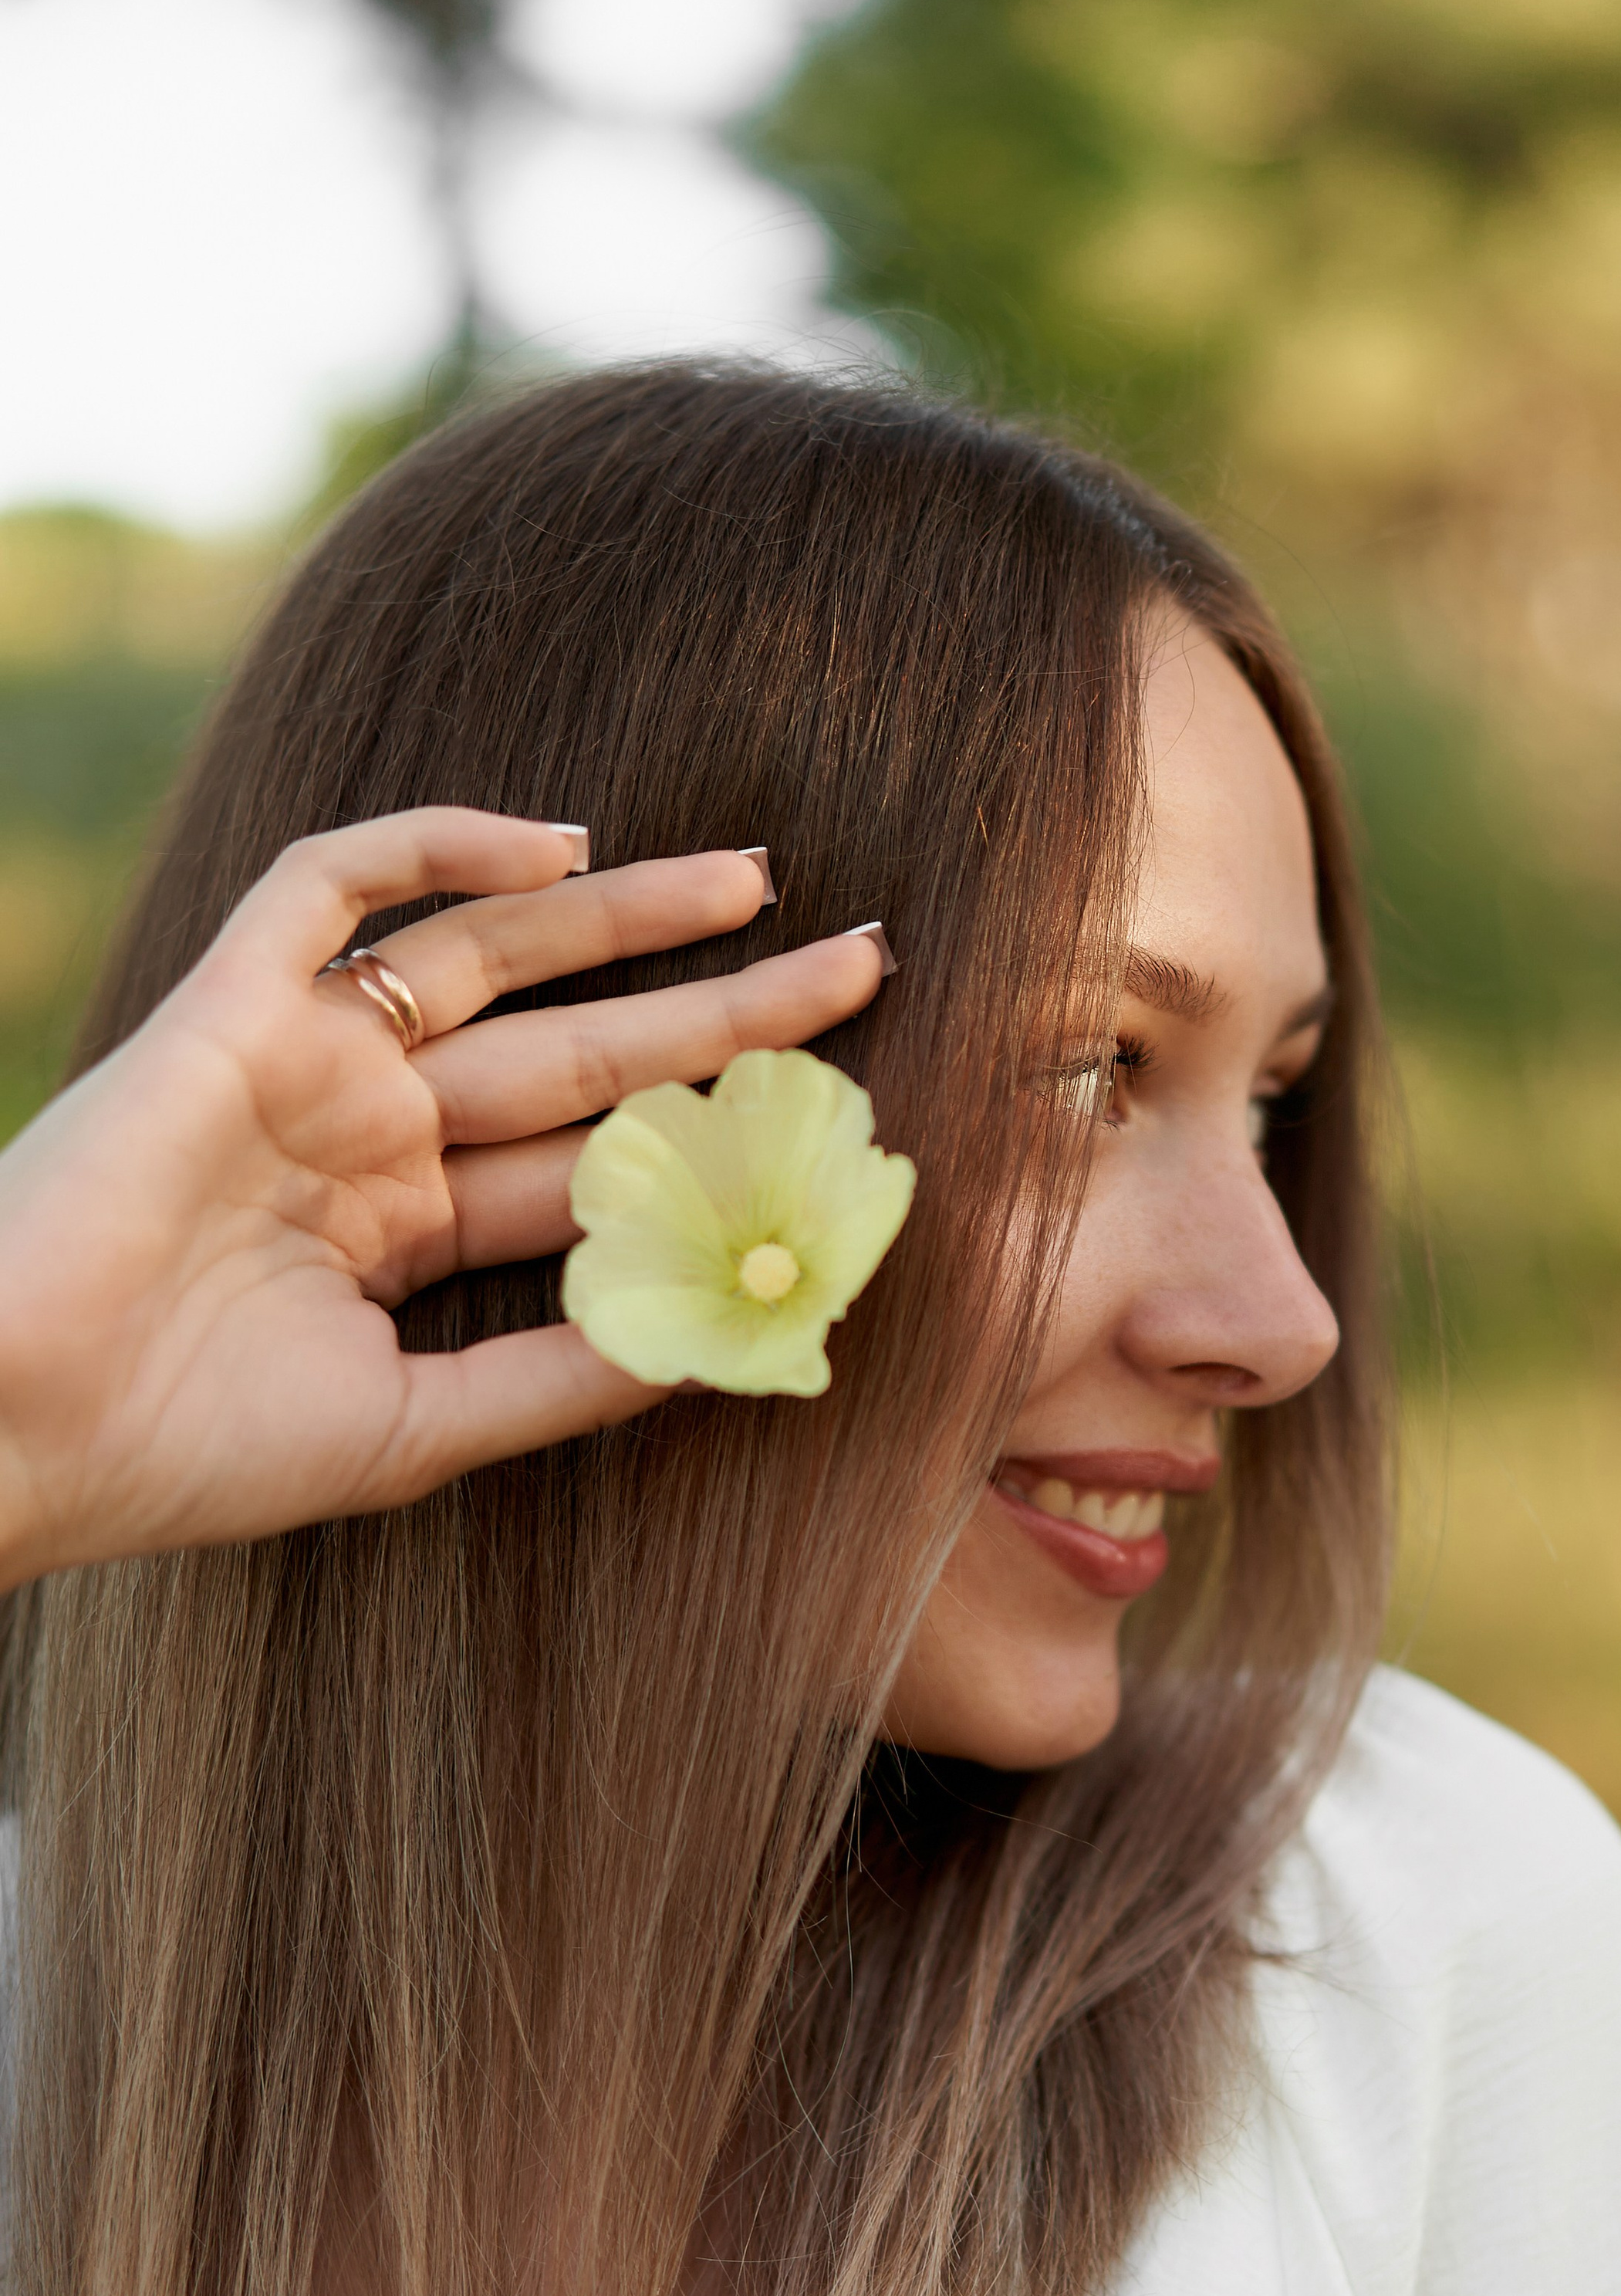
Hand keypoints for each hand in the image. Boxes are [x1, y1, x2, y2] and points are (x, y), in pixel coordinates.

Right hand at [0, 809, 886, 1588]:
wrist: (14, 1430)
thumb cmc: (189, 1453)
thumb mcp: (415, 1429)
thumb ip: (559, 1378)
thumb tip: (719, 1341)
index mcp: (412, 1225)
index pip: (595, 1160)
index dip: (713, 1136)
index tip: (839, 1119)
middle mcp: (375, 1129)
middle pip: (583, 1044)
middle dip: (721, 1004)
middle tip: (862, 963)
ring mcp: (306, 1060)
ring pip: (494, 951)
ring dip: (625, 909)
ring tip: (762, 882)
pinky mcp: (231, 1008)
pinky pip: (333, 886)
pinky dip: (436, 843)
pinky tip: (559, 842)